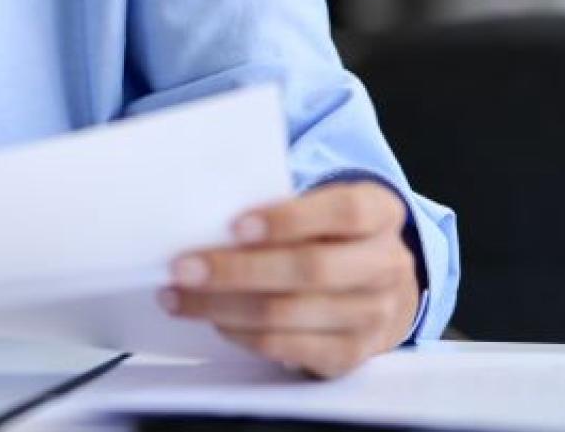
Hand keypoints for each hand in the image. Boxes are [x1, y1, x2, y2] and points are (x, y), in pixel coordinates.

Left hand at [159, 180, 418, 378]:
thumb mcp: (323, 210)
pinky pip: (287, 347)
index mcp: (380, 213)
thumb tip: (207, 218)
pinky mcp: (350, 355)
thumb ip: (282, 209)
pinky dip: (241, 334)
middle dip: (237, 269)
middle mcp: (385, 265)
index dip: (289, 219)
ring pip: (289, 313)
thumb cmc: (331, 238)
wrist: (379, 292)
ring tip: (179, 296)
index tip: (235, 225)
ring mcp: (372, 315)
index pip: (344, 211)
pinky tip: (213, 321)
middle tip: (183, 267)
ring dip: (223, 306)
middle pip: (310, 269)